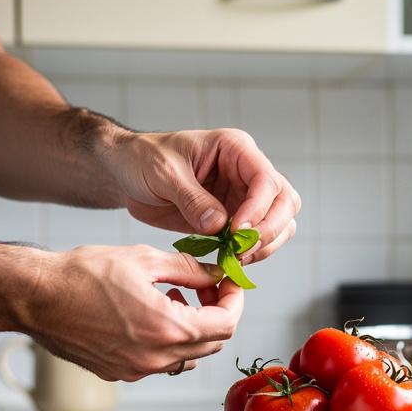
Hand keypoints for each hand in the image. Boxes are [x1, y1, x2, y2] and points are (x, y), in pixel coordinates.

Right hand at [21, 245, 243, 380]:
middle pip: (212, 344)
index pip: (227, 325)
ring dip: (192, 329)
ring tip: (173, 297)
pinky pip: (159, 363)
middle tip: (205, 286)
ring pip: (187, 357)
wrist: (34, 297)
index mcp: (167, 329)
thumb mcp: (144, 259)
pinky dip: (166, 341)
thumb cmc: (81, 274)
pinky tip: (148, 313)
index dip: (235, 300)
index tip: (229, 282)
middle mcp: (155, 358)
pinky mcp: (118, 373)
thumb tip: (215, 273)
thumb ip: (188, 268)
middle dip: (217, 313)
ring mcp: (136, 371)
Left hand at [108, 129, 300, 263]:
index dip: (258, 209)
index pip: (266, 180)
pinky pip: (256, 240)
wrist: (126, 172)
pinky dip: (250, 254)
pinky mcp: (234, 219)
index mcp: (235, 149)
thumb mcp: (163, 173)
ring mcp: (243, 197)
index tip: (236, 232)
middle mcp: (247, 172)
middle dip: (269, 230)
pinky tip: (229, 261)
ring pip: (280, 223)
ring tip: (235, 258)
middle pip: (285, 202)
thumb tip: (219, 226)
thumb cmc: (143, 159)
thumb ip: (192, 199)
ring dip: (265, 245)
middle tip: (240, 250)